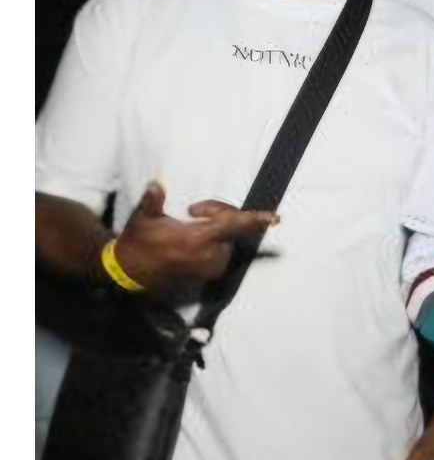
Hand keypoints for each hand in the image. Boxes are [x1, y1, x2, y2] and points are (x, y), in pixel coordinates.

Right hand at [111, 182, 278, 291]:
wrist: (129, 274)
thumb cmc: (138, 243)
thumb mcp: (143, 219)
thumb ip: (153, 200)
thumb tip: (156, 184)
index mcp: (198, 238)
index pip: (234, 224)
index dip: (256, 220)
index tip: (276, 217)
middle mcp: (210, 254)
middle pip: (230, 226)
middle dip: (217, 213)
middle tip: (194, 210)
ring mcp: (210, 267)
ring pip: (226, 239)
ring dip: (214, 228)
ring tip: (190, 224)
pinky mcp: (208, 275)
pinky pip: (220, 251)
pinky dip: (212, 242)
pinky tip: (192, 239)